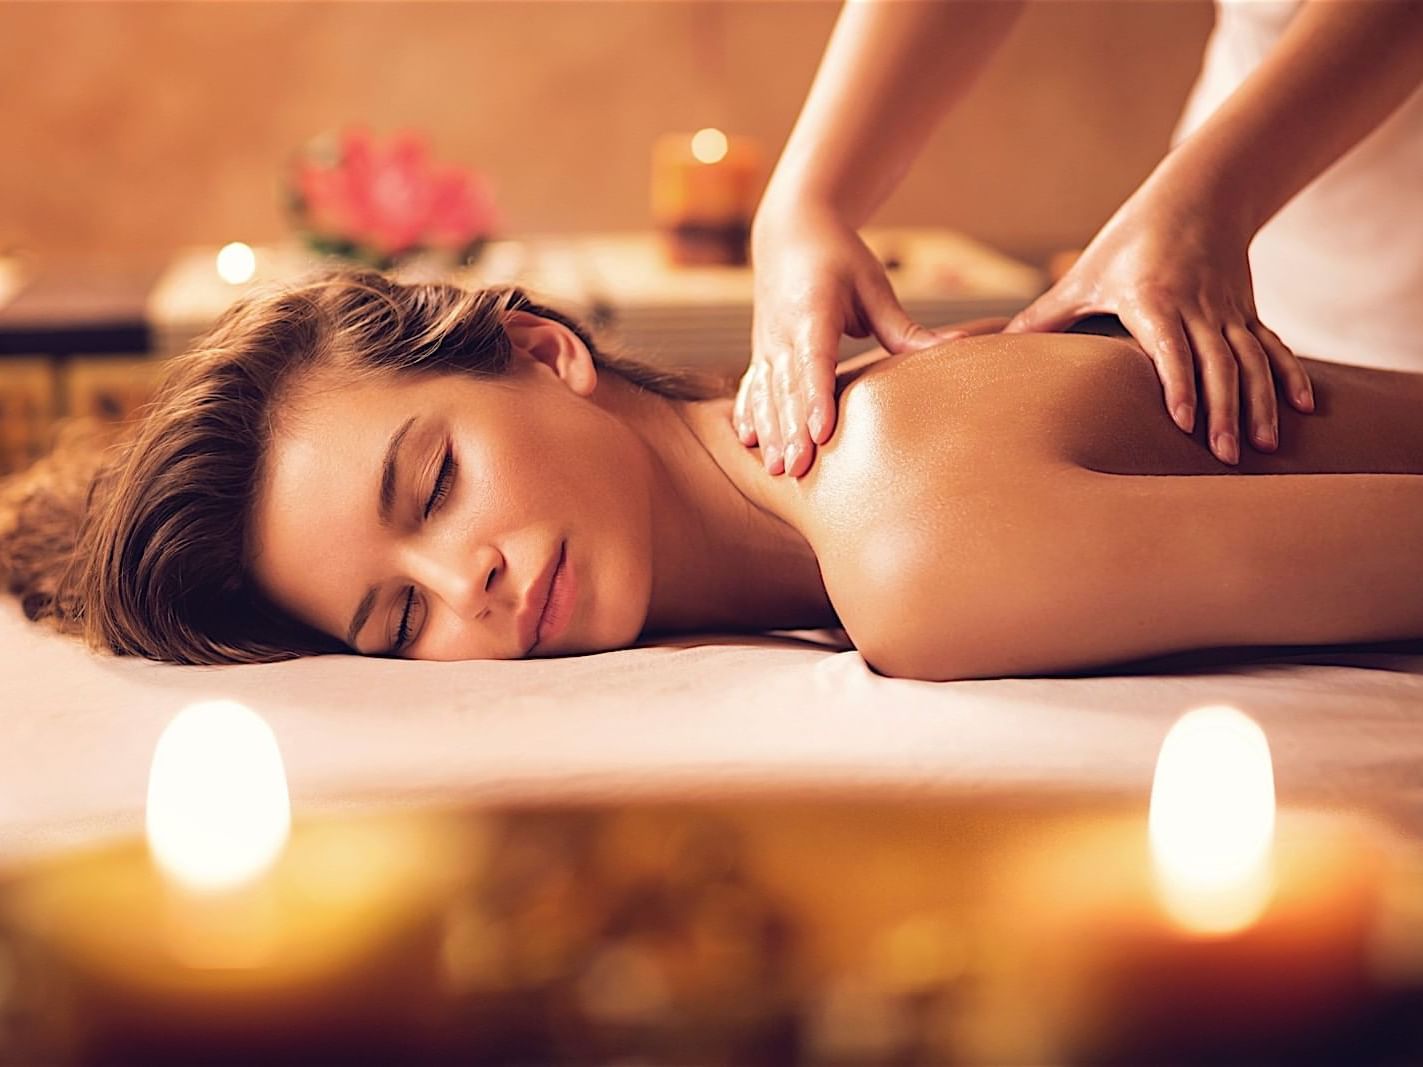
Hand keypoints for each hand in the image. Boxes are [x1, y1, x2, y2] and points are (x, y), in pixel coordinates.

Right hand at [737, 204, 959, 476]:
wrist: (789, 233)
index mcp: (812, 310)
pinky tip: (748, 442)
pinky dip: (748, 415)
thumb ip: (903, 327)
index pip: (814, 361)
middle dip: (791, 432)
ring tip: (778, 470)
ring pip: (765, 394)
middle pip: (787, 388)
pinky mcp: (761, 352)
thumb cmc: (839, 257)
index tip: (820, 433)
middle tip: (799, 470)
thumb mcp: (873, 285)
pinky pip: (750, 388)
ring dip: (770, 433)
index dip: (816, 399)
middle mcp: (782, 331)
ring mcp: (766, 343)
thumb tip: (957, 348)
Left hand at [1003, 182, 1314, 465]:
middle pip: (1216, 363)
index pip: (1171, 348)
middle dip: (1223, 410)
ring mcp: (1228, 310)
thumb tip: (990, 346)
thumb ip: (1044, 317)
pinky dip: (1289, 376)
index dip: (1180, 385)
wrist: (1196, 194)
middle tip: (1224, 457)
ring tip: (1265, 446)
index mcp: (1153, 298)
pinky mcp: (1247, 312)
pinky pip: (1272, 347)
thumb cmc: (1127, 240)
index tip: (1184, 424)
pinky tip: (1304, 409)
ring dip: (1260, 403)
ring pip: (1250, 360)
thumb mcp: (1082, 275)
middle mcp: (1197, 305)